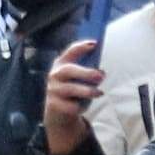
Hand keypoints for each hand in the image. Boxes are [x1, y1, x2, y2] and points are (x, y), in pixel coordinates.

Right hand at [41, 37, 103, 154]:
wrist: (57, 111)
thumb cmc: (73, 89)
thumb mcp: (77, 78)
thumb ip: (87, 72)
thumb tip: (101, 73)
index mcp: (62, 63)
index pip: (70, 51)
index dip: (81, 47)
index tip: (95, 44)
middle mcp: (55, 74)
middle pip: (69, 70)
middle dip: (86, 72)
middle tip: (101, 76)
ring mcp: (53, 89)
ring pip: (70, 88)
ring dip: (87, 91)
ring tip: (99, 93)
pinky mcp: (53, 104)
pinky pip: (68, 105)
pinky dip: (78, 106)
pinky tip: (82, 107)